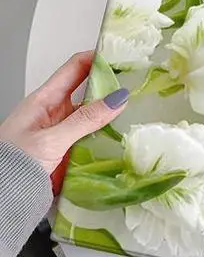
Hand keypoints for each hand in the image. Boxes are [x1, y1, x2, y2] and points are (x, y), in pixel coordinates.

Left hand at [0, 51, 128, 173]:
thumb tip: (119, 98)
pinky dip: (108, 135)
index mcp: (44, 100)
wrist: (4, 200)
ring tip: (137, 110)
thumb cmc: (14, 165)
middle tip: (136, 84)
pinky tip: (123, 136)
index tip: (121, 56)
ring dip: (111, 114)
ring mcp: (63, 132)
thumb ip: (86, 120)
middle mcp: (55, 112)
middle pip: (88, 91)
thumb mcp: (52, 139)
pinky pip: (94, 136)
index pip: (75, 68)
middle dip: (110, 86)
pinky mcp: (70, 151)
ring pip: (94, 115)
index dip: (96, 58)